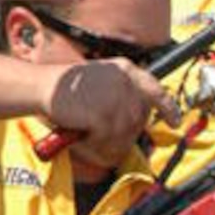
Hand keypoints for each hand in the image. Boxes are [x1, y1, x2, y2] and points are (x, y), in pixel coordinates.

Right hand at [42, 58, 178, 167]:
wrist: (40, 87)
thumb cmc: (66, 91)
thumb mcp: (100, 85)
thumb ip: (120, 97)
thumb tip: (136, 125)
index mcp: (125, 70)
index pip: (155, 90)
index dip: (168, 108)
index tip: (175, 122)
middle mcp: (124, 81)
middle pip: (138, 121)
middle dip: (123, 136)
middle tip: (101, 139)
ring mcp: (115, 96)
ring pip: (124, 134)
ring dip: (107, 143)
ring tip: (88, 136)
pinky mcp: (104, 112)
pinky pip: (107, 140)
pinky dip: (95, 143)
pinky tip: (82, 134)